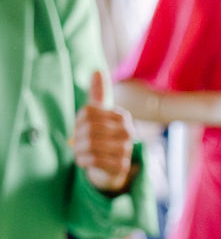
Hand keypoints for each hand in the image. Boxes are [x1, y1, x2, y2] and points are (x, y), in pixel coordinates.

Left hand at [72, 71, 134, 191]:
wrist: (111, 168)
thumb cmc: (103, 138)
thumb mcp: (99, 116)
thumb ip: (98, 94)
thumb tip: (97, 70)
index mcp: (122, 116)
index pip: (88, 112)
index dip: (77, 121)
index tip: (78, 129)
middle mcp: (128, 131)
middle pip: (89, 128)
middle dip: (76, 137)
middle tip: (75, 143)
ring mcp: (126, 149)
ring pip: (90, 144)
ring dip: (78, 150)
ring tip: (78, 152)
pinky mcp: (121, 166)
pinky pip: (94, 160)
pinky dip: (82, 161)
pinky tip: (83, 161)